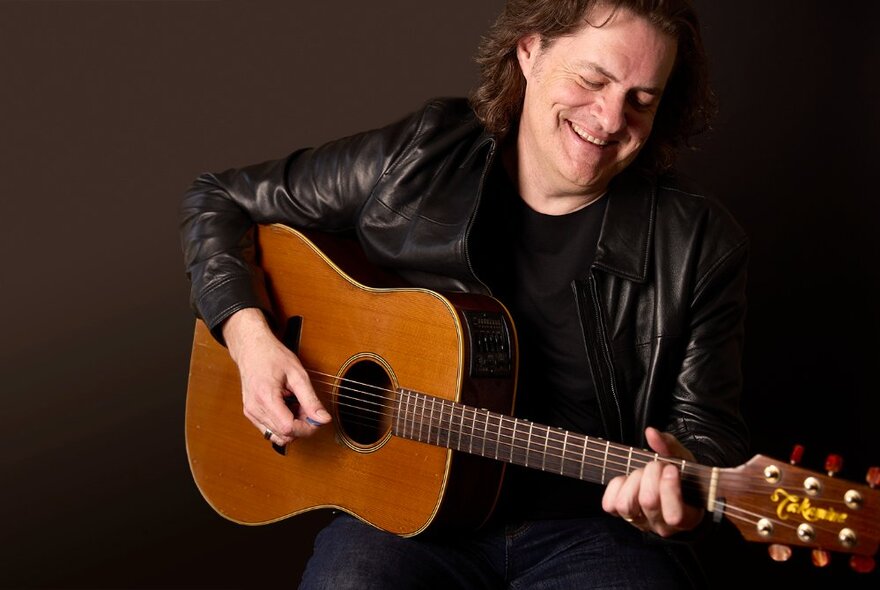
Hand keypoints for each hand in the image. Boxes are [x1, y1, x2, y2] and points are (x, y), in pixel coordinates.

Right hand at [222, 308, 330, 445]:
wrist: (252, 349)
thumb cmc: (273, 357)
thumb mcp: (298, 375)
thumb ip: (311, 400)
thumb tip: (323, 419)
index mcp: (266, 397)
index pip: (288, 428)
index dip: (306, 428)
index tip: (316, 419)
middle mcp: (255, 409)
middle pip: (283, 434)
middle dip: (301, 426)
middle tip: (307, 408)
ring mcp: (250, 413)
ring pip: (277, 435)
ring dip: (292, 426)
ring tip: (296, 405)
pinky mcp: (250, 414)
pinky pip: (269, 430)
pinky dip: (282, 424)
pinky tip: (287, 408)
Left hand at [601, 427, 703, 536]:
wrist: (669, 489)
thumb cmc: (681, 476)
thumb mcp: (683, 461)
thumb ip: (670, 446)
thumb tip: (651, 433)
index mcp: (685, 518)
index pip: (674, 515)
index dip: (669, 488)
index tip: (671, 469)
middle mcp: (661, 525)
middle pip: (648, 501)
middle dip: (651, 474)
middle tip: (657, 465)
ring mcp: (639, 522)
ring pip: (626, 506)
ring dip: (632, 481)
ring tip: (641, 472)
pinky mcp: (621, 515)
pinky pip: (609, 505)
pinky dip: (616, 487)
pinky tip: (627, 480)